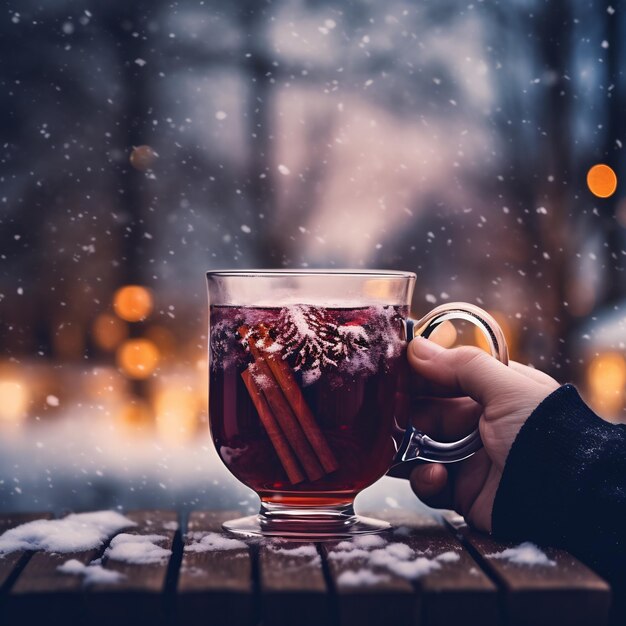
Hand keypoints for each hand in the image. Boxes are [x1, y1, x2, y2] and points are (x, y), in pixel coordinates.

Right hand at [399, 337, 558, 531]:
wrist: (568, 500)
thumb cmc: (546, 435)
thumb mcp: (507, 389)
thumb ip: (462, 366)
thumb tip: (416, 347)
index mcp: (492, 392)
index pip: (445, 377)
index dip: (417, 375)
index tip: (390, 373)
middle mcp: (478, 423)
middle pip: (426, 412)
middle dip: (403, 413)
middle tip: (381, 412)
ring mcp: (468, 459)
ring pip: (419, 448)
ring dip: (404, 448)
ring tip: (393, 446)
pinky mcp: (462, 492)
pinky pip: (429, 483)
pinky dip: (425, 480)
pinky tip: (435, 476)